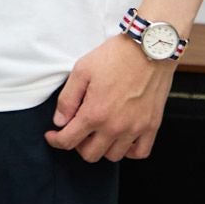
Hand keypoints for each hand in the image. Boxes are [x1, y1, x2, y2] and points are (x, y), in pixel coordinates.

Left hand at [43, 33, 174, 162]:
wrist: (148, 47)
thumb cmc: (115, 55)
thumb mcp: (82, 70)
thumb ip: (67, 99)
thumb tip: (60, 121)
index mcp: (95, 113)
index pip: (69, 141)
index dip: (56, 141)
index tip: (53, 136)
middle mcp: (115, 126)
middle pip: (90, 154)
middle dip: (78, 144)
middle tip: (78, 130)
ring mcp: (135, 128)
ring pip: (113, 156)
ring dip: (102, 147)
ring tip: (99, 131)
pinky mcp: (151, 125)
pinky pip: (140, 152)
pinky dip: (129, 150)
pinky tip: (122, 138)